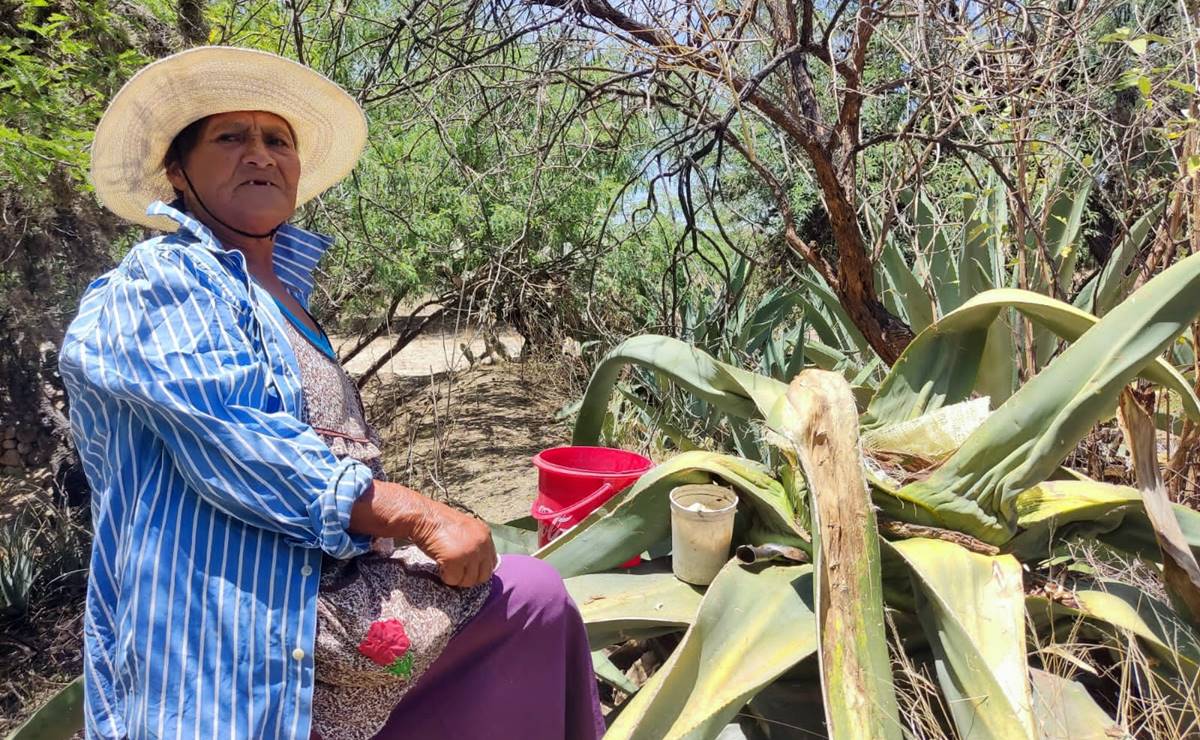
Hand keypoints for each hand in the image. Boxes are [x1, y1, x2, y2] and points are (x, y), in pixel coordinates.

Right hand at [350, 481, 496, 586]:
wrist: (423, 516)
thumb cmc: (439, 523)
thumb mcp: (465, 531)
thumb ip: (474, 545)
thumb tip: (477, 566)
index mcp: (485, 535)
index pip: (491, 563)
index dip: (478, 569)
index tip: (466, 569)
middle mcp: (481, 543)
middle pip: (483, 576)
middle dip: (468, 577)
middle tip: (455, 571)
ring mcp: (470, 552)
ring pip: (468, 581)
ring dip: (456, 577)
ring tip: (446, 566)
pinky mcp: (455, 560)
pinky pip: (453, 580)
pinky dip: (445, 576)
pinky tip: (440, 565)